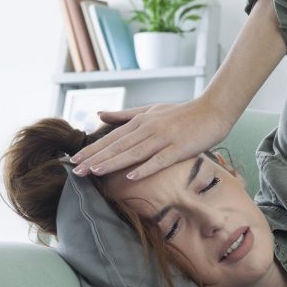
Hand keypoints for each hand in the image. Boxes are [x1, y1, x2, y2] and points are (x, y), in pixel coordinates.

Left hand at [70, 98, 232, 180]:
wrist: (212, 110)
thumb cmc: (182, 113)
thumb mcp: (150, 110)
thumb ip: (124, 115)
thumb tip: (99, 114)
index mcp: (140, 121)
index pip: (111, 138)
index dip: (92, 150)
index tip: (73, 160)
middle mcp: (148, 129)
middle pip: (117, 147)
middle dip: (95, 158)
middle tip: (75, 170)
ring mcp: (163, 139)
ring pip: (133, 153)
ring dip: (113, 163)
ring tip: (95, 172)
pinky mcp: (179, 148)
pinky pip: (160, 160)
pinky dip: (146, 168)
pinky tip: (132, 176)